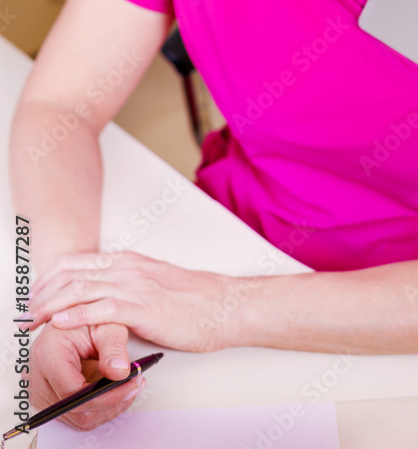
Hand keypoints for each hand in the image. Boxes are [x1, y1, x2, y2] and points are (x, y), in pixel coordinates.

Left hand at [29, 251, 252, 351]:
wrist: (225, 305)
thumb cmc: (197, 300)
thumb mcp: (158, 283)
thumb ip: (133, 284)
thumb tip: (113, 295)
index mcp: (130, 261)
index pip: (78, 262)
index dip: (50, 278)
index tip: (36, 294)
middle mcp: (128, 268)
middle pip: (72, 274)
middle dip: (43, 293)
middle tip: (26, 311)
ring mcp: (135, 286)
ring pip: (80, 290)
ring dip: (50, 306)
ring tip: (32, 319)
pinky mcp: (142, 307)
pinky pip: (100, 309)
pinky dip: (75, 316)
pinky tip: (59, 323)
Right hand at [29, 321, 144, 430]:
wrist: (76, 317)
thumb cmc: (89, 317)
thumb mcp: (107, 324)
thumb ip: (114, 348)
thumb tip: (120, 373)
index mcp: (47, 353)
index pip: (72, 391)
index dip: (104, 396)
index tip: (129, 387)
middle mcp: (38, 377)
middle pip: (75, 410)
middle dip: (110, 403)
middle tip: (136, 385)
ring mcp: (42, 391)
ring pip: (78, 418)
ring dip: (108, 407)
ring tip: (130, 386)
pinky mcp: (51, 399)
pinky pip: (77, 415)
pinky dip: (100, 407)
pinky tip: (116, 391)